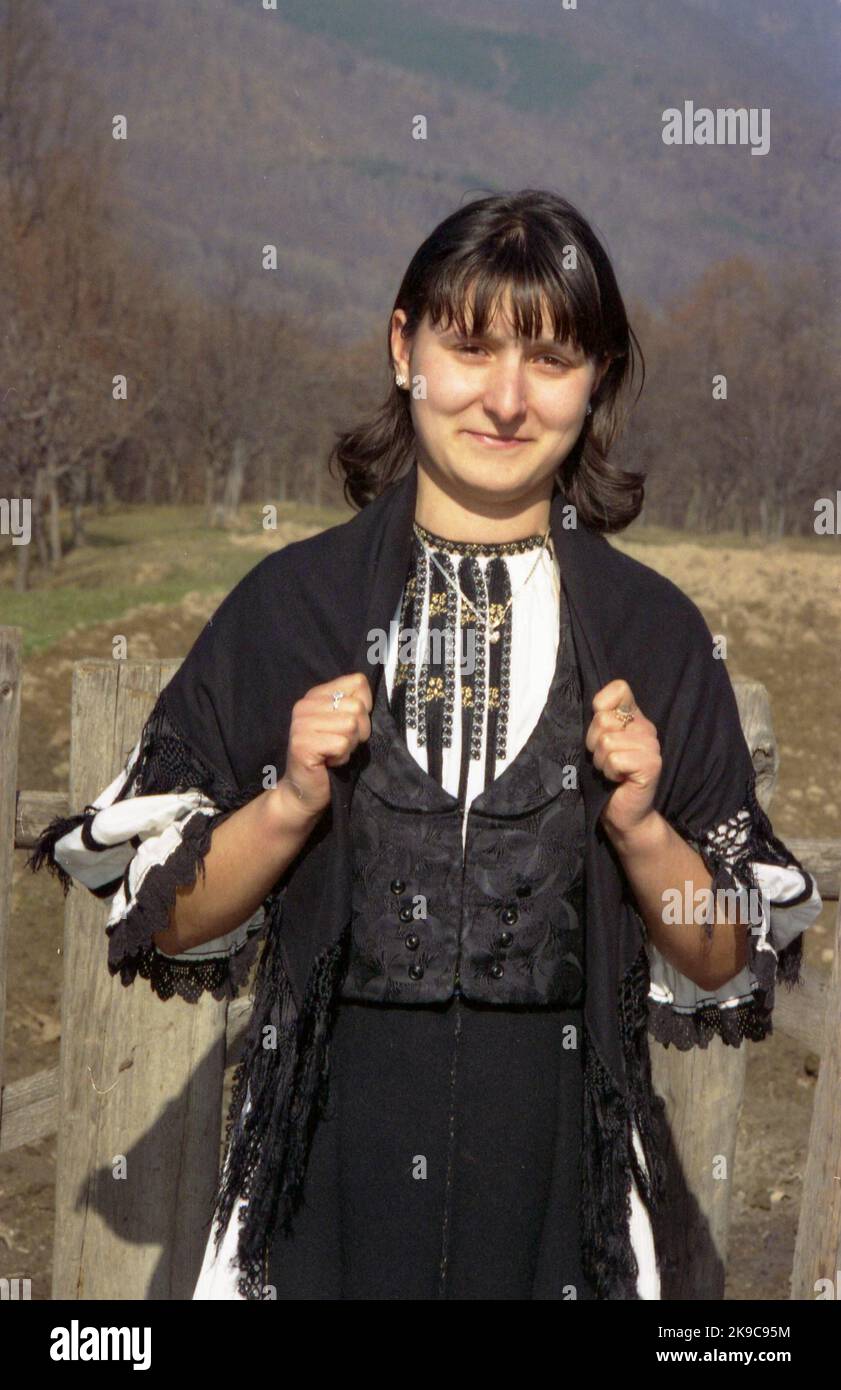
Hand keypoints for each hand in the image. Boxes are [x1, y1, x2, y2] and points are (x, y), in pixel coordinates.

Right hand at [281, 672, 372, 818]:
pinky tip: (329, 762)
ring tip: (334, 753)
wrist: (304, 790)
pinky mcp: (302, 744)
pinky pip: (341, 744)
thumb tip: (370, 699)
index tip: (350, 726)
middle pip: (357, 706)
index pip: (358, 682)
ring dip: (349, 745)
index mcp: (316, 695)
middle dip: (359, 731)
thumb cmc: (330, 757)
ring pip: (351, 725)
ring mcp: (301, 724)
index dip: (365, 707)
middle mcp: (305, 705)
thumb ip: (353, 706)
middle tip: (342, 744)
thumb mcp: (343, 724)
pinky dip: (342, 757)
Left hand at [585, 679, 661, 839]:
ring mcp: (652, 746)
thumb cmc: (606, 777)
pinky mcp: (651, 765)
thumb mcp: (598, 742)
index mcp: (634, 717)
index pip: (619, 688)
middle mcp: (646, 728)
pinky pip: (615, 759)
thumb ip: (600, 719)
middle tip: (605, 760)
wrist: (622, 813)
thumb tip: (597, 706)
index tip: (600, 732)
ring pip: (607, 741)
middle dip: (594, 743)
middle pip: (603, 719)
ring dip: (601, 761)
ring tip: (611, 771)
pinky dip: (609, 772)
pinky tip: (618, 780)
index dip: (600, 706)